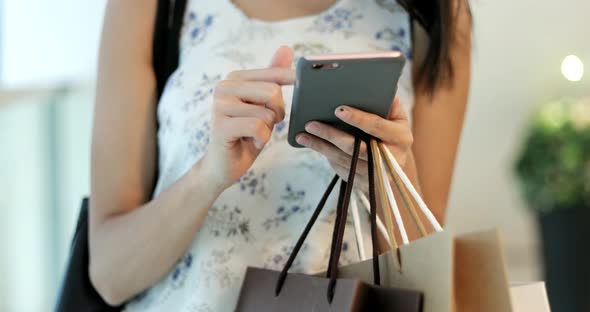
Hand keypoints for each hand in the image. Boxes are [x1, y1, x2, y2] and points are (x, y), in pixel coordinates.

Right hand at [202, 46, 294, 189]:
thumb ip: (272, 78)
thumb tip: (286, 48)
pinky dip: (262, 140)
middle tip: (267, 124)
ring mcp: (219, 106)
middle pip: (272, 92)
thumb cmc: (247, 134)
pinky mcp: (221, 126)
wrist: (224, 165)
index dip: (290, 79)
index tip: (301, 81)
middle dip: (277, 112)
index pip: (272, 73)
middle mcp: (223, 87)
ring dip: (268, 129)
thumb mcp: (263, 105)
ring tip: (254, 135)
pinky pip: (258, 127)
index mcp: (234, 79)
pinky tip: (251, 142)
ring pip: (266, 113)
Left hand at [295, 97, 412, 192]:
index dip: (358, 118)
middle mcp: (390, 158)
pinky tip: (310, 143)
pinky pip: (339, 167)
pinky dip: (324, 154)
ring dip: (320, 146)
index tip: (339, 110)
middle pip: (355, 147)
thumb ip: (389, 104)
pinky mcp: (361, 182)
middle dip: (331, 135)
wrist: (394, 166)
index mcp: (401, 138)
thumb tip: (380, 87)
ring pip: (342, 159)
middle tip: (311, 124)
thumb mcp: (396, 119)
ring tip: (303, 134)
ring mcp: (374, 174)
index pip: (377, 126)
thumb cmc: (391, 133)